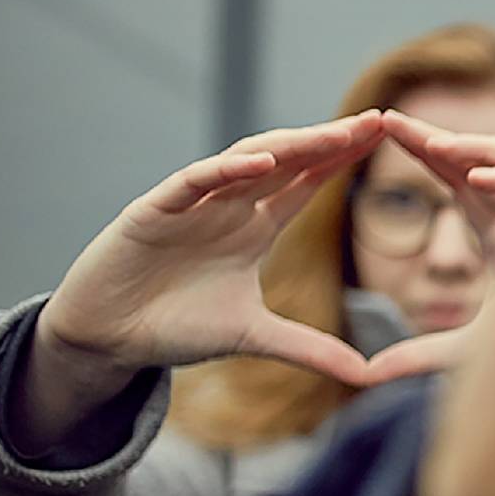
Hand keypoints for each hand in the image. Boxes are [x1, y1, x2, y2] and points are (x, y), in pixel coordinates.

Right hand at [17, 115, 386, 451]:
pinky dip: (223, 172)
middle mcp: (228, 207)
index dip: (342, 160)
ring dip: (289, 146)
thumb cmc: (177, 326)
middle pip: (287, 162)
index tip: (385, 136)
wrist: (109, 337)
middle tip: (378, 120)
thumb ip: (311, 350)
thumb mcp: (256, 338)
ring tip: (333, 134)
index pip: (307, 183)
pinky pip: (191, 182)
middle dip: (330, 141)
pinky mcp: (152, 212)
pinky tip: (260, 162)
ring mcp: (191, 204)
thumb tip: (369, 375)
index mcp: (254, 228)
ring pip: (245, 161)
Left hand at [360, 112, 494, 384]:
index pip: (460, 180)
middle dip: (437, 138)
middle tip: (389, 119)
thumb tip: (364, 375)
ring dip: (479, 147)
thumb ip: (416, 355)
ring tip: (433, 147)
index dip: (425, 152)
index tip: (383, 129)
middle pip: (482, 161)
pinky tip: (474, 181)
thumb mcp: (466, 353)